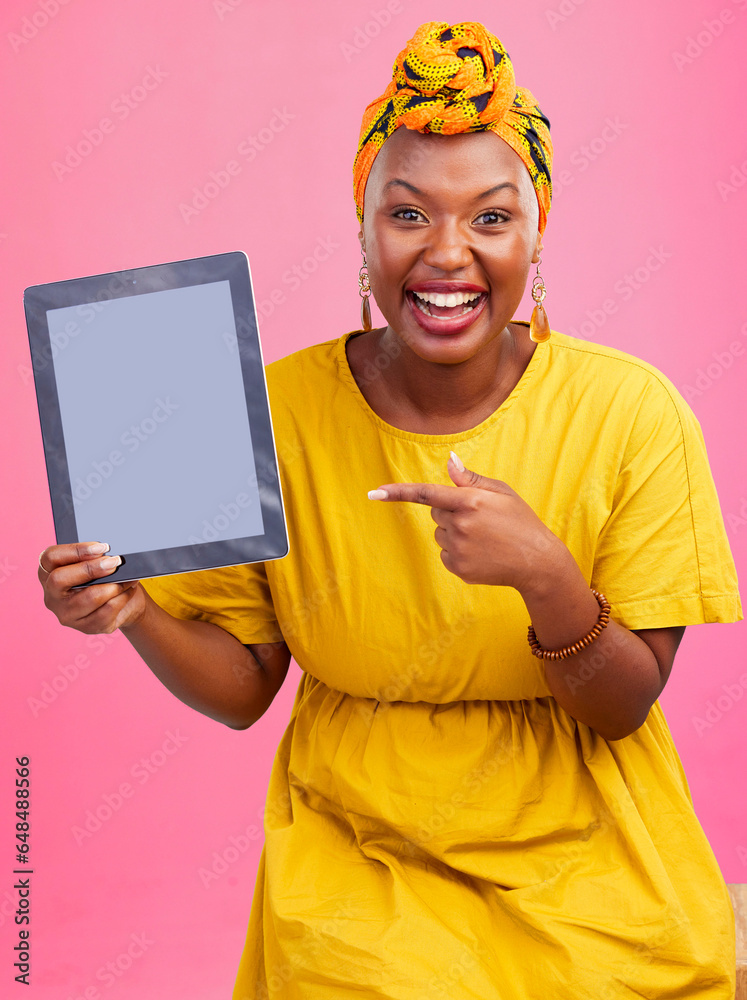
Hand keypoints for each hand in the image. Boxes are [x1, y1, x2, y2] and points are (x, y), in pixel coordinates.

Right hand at [38, 542, 144, 633]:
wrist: (124, 603)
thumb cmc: (105, 578)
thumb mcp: (96, 563)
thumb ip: (95, 558)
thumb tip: (108, 555)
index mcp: (48, 574)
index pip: (51, 557)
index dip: (75, 550)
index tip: (101, 547)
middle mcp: (52, 596)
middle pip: (60, 579)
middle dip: (90, 568)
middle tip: (114, 562)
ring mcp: (67, 614)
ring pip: (89, 597)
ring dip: (113, 585)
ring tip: (127, 577)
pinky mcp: (86, 627)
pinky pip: (106, 611)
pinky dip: (122, 597)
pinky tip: (128, 589)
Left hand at [367, 452, 564, 591]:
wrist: (537, 561)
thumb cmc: (520, 521)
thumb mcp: (501, 493)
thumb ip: (470, 479)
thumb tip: (449, 461)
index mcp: (470, 501)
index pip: (427, 494)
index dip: (398, 492)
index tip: (374, 493)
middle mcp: (461, 525)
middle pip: (436, 513)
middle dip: (451, 512)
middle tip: (481, 520)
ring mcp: (459, 549)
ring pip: (440, 534)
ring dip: (455, 533)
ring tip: (484, 538)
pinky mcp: (458, 568)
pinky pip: (445, 554)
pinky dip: (458, 552)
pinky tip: (481, 554)